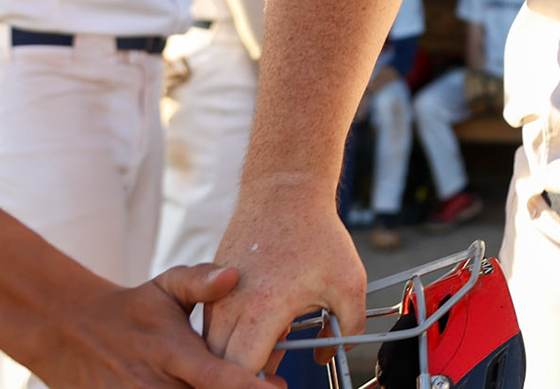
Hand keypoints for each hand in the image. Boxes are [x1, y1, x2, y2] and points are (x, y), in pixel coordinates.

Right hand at [40, 264, 280, 388]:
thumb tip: (233, 275)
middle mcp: (154, 384)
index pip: (215, 376)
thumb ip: (200, 280)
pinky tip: (198, 388)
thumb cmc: (133, 309)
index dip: (247, 387)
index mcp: (171, 351)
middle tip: (270, 386)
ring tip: (247, 386)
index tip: (277, 387)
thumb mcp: (165, 287)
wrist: (69, 332)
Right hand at [207, 183, 365, 374]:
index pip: (242, 372)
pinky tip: (262, 324)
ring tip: (276, 342)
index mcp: (262, 311)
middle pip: (221, 364)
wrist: (284, 190)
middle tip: (277, 369)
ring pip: (213, 346)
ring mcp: (216, 297)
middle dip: (245, 375)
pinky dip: (230, 335)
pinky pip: (211, 326)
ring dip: (237, 354)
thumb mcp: (349, 282)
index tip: (279, 384)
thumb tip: (330, 356)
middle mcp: (230, 307)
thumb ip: (348, 327)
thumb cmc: (317, 234)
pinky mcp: (210, 287)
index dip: (257, 386)